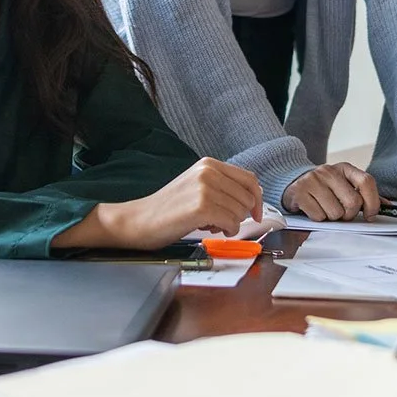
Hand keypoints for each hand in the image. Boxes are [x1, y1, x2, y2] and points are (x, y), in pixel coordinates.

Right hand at [78, 159, 266, 249]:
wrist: (139, 220)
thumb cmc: (167, 208)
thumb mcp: (196, 186)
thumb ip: (222, 186)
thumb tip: (253, 198)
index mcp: (208, 164)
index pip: (249, 179)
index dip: (257, 199)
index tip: (256, 213)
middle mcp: (209, 172)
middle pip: (248, 198)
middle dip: (240, 215)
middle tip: (220, 222)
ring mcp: (205, 188)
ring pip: (241, 212)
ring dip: (231, 224)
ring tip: (209, 224)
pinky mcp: (202, 207)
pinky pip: (232, 223)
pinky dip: (226, 231)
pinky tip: (209, 230)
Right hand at [283, 162, 379, 221]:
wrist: (294, 182)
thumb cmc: (325, 187)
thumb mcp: (345, 185)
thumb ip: (365, 194)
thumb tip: (387, 205)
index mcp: (345, 168)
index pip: (366, 182)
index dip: (372, 202)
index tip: (370, 214)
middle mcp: (329, 171)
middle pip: (353, 202)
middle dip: (349, 214)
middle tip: (342, 213)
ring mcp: (313, 180)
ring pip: (335, 213)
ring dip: (332, 217)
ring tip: (325, 208)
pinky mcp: (300, 193)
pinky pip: (319, 216)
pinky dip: (318, 218)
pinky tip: (314, 209)